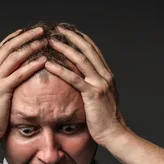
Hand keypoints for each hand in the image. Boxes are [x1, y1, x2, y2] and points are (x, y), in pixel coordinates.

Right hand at [0, 27, 47, 141]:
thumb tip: (10, 86)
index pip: (0, 50)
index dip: (13, 39)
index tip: (25, 32)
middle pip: (8, 47)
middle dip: (25, 36)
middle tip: (40, 30)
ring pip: (14, 56)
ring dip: (31, 46)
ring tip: (44, 40)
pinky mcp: (1, 90)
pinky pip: (19, 74)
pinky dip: (32, 65)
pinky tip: (43, 60)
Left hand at [44, 26, 127, 146]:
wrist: (115, 134)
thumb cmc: (106, 121)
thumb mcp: (102, 100)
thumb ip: (94, 88)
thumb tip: (83, 83)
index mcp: (107, 76)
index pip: (93, 51)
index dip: (81, 39)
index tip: (69, 31)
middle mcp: (105, 76)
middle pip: (87, 49)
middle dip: (72, 37)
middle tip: (58, 29)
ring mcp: (100, 84)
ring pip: (80, 59)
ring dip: (64, 48)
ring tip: (51, 41)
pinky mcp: (92, 94)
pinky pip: (74, 78)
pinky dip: (60, 69)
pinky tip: (49, 64)